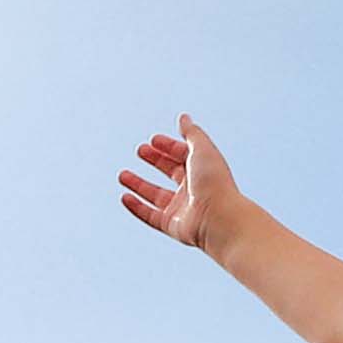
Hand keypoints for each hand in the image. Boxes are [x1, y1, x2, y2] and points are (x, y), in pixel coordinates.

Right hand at [115, 118, 251, 253]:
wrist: (219, 218)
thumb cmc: (214, 182)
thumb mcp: (202, 149)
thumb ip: (191, 133)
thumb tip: (183, 117)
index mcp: (203, 170)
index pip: (183, 155)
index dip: (168, 146)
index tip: (152, 140)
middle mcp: (193, 189)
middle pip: (170, 172)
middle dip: (155, 160)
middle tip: (140, 151)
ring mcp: (182, 208)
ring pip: (156, 195)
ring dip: (138, 184)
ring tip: (122, 175)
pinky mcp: (172, 225)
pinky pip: (150, 216)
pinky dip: (136, 207)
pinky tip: (124, 197)